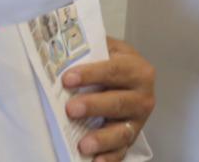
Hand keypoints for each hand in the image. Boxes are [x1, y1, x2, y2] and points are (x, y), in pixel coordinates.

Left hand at [63, 37, 154, 160]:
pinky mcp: (133, 137)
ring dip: (102, 138)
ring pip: (123, 131)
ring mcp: (139, 120)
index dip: (91, 74)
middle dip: (94, 106)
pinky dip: (110, 157)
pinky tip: (95, 161)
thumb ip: (87, 50)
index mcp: (137, 69)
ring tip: (83, 144)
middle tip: (70, 110)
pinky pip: (123, 150)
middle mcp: (143, 96)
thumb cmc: (109, 60)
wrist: (130, 76)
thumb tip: (54, 50)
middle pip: (119, 102)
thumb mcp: (104, 48)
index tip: (67, 79)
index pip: (114, 70)